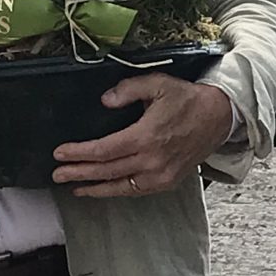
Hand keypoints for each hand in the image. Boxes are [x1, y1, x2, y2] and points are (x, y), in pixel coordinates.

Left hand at [52, 75, 235, 197]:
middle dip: (78, 173)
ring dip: (94, 188)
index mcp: (146, 137)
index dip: (78, 153)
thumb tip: (105, 100)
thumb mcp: (157, 84)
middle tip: (57, 175)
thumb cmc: (187, 99)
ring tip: (74, 188)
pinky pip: (136, 190)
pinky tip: (103, 188)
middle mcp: (152, 161)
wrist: (218, 117)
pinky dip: (117, 191)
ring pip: (120, 187)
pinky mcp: (168, 182)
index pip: (103, 150)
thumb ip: (128, 89)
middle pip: (106, 171)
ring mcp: (161, 175)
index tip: (59, 154)